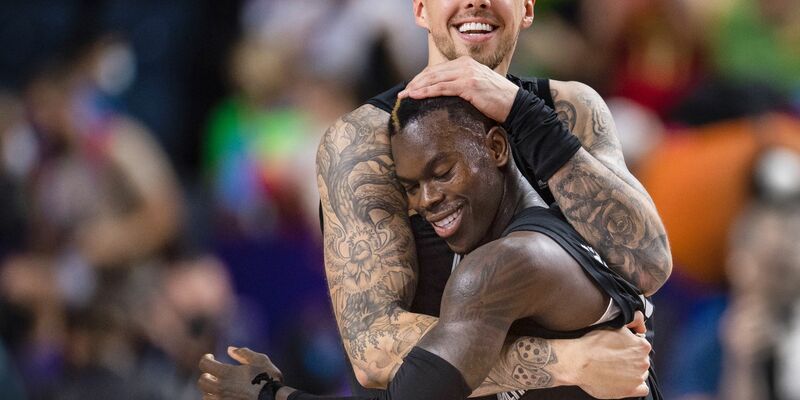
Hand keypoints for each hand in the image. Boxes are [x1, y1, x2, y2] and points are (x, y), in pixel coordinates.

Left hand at [197, 346, 283, 399]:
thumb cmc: (268, 379)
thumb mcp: (260, 360)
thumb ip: (243, 353)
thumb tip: (229, 349)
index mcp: (227, 373)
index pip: (204, 364)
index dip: (206, 358)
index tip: (211, 357)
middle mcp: (222, 388)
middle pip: (202, 381)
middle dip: (206, 375)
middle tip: (213, 372)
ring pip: (205, 396)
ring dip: (210, 389)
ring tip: (219, 385)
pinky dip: (215, 399)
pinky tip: (224, 395)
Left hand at [398, 56, 519, 122]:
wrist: (515, 104)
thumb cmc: (496, 99)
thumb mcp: (477, 86)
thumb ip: (461, 84)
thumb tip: (444, 93)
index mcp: (466, 63)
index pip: (437, 69)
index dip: (421, 78)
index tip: (410, 87)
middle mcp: (465, 65)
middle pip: (433, 72)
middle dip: (415, 82)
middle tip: (403, 92)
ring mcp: (466, 74)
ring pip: (435, 79)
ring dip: (417, 87)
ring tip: (405, 95)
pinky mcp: (468, 85)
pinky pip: (442, 88)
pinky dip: (427, 92)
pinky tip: (416, 96)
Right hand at [553, 312, 650, 398]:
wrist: (578, 362)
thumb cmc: (592, 344)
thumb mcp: (614, 327)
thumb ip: (631, 326)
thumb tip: (638, 326)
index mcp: (642, 346)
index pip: (641, 347)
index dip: (630, 347)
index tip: (620, 349)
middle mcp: (643, 362)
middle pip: (641, 360)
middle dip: (631, 359)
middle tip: (615, 359)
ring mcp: (638, 378)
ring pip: (640, 373)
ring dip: (631, 372)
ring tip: (614, 369)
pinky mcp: (631, 390)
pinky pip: (642, 389)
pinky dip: (634, 386)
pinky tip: (622, 381)